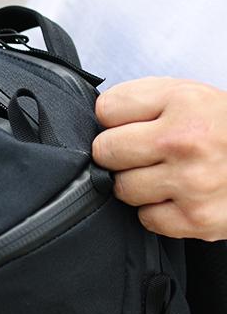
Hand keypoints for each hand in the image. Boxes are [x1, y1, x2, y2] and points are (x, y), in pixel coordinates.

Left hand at [93, 77, 226, 240]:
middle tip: (140, 152)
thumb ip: (139, 100)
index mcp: (181, 102)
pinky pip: (146, 219)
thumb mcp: (186, 94)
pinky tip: (176, 196)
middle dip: (116, 153)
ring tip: (162, 173)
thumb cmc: (221, 126)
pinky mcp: (198, 219)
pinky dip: (156, 211)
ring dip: (136, 183)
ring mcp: (192, 183)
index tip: (127, 124)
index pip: (106, 110)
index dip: (112, 119)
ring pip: (122, 188)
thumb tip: (98, 119)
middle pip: (105, 152)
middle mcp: (185, 142)